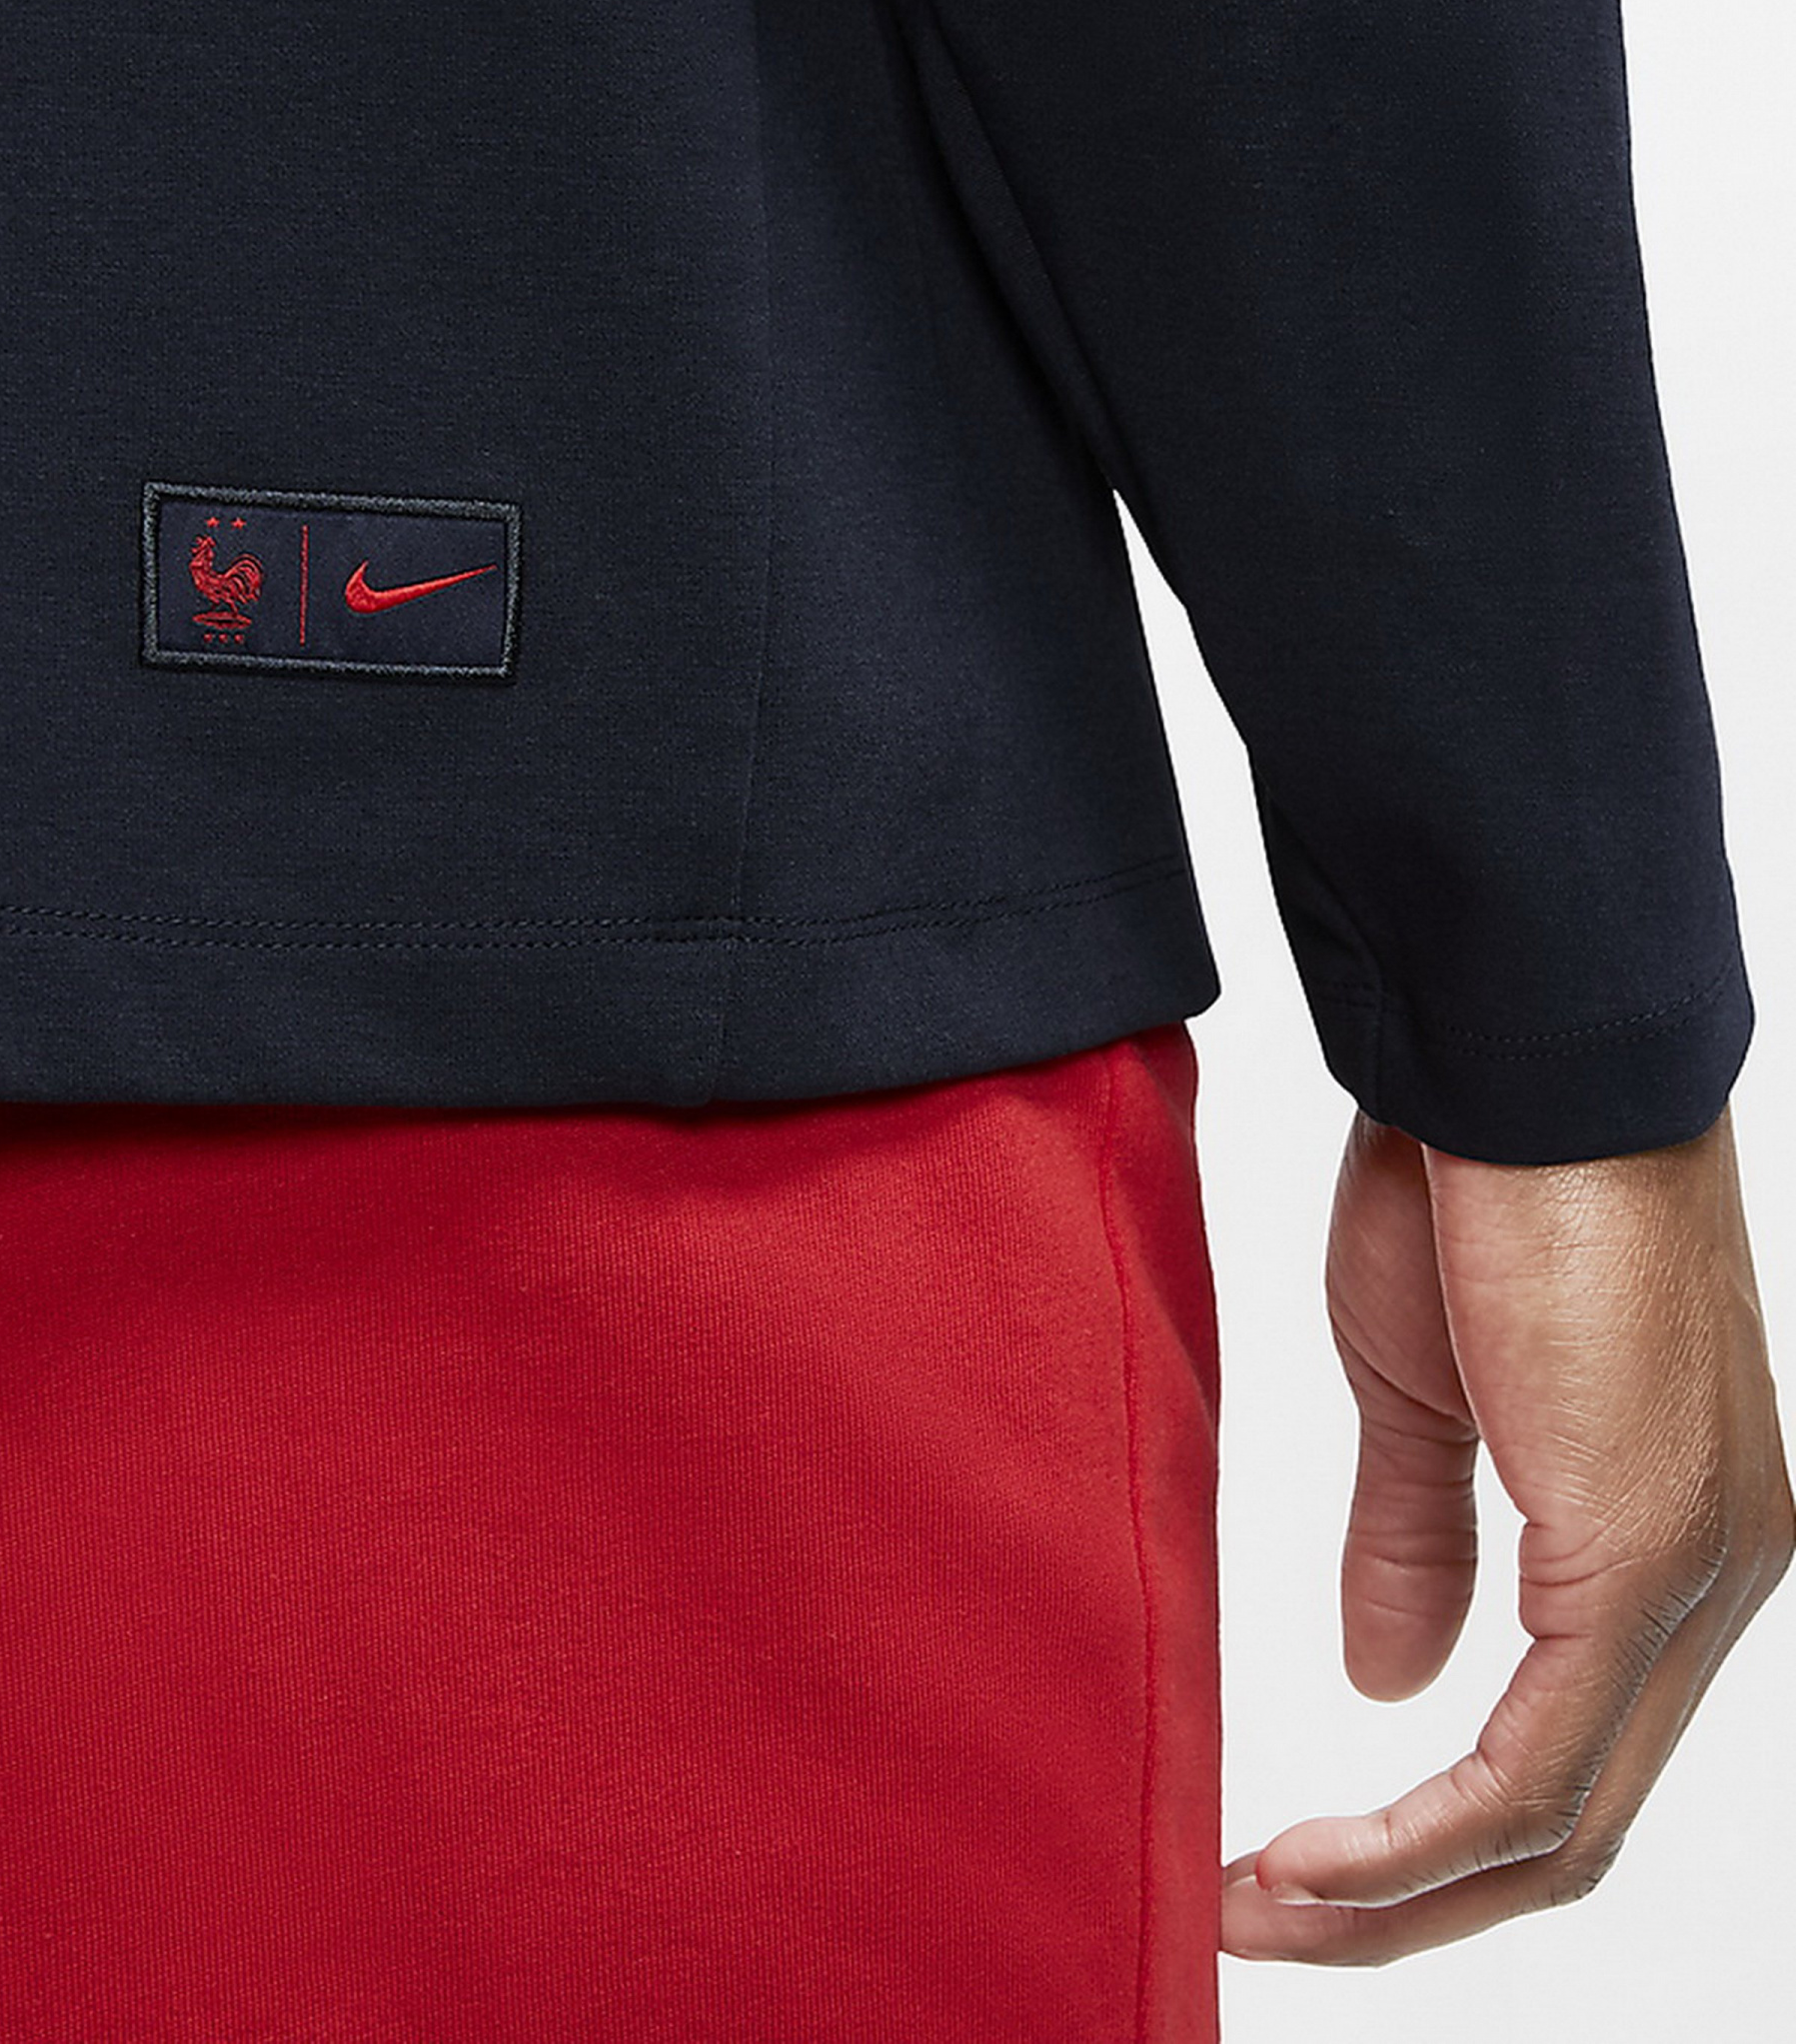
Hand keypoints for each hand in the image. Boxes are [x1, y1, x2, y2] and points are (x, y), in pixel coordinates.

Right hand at [1221, 1101, 1792, 1964]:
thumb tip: (1388, 1679)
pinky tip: (1318, 1858)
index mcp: (1673, 1532)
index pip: (1570, 1753)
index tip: (1291, 1863)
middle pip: (1578, 1824)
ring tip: (1259, 1904)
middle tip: (1259, 1918)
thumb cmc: (1475, 1184)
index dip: (1429, 1841)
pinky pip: (1538, 1765)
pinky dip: (1418, 1841)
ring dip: (1397, 1895)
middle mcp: (1720, 1574)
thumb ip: (1419, 1537)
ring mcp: (1700, 1573)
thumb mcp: (1427, 1391)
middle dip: (1407, 1903)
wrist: (1512, 1060)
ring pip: (1564, 1821)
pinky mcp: (1644, 1556)